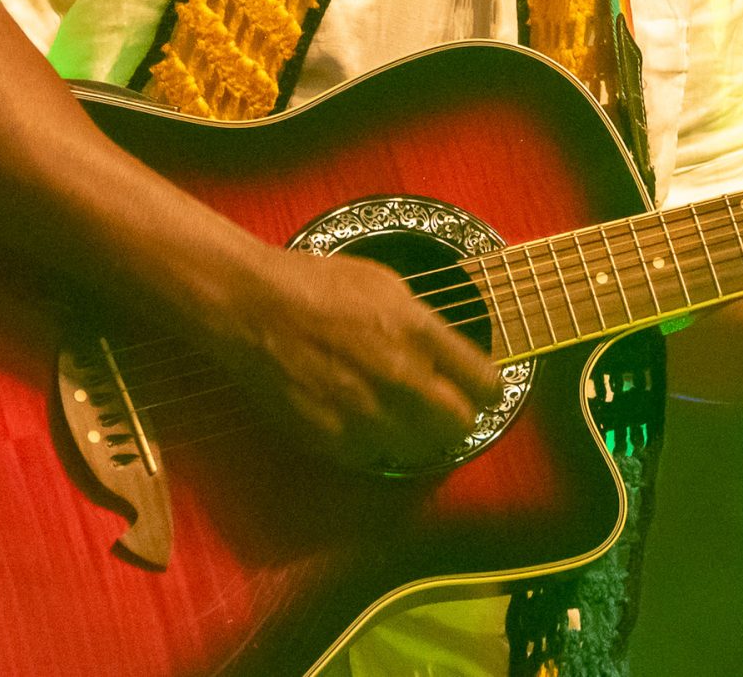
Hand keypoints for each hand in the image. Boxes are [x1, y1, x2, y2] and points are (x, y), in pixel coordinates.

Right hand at [204, 246, 502, 470]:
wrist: (252, 306)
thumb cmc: (317, 285)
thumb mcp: (386, 285)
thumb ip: (423, 324)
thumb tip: (448, 354)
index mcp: (417, 331)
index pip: (484, 382)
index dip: (489, 388)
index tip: (484, 390)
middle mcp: (400, 376)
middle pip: (460, 424)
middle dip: (461, 417)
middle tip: (450, 409)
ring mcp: (366, 411)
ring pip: (421, 450)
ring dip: (422, 437)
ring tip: (409, 420)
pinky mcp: (333, 438)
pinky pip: (375, 457)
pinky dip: (378, 446)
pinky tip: (369, 423)